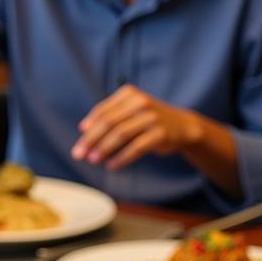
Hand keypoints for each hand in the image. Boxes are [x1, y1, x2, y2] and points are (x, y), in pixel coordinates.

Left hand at [71, 84, 202, 169]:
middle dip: (91, 140)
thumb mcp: (130, 112)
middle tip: (78, 154)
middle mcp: (141, 102)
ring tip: (93, 160)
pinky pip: (136, 147)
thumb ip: (110, 118)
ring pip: (120, 134)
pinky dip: (121, 158)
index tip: (80, 137)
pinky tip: (111, 166)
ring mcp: (152, 117)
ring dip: (103, 149)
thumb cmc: (148, 120)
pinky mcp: (160, 134)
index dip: (90, 125)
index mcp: (129, 94)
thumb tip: (83, 131)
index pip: (103, 110)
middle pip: (109, 123)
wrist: (182, 126)